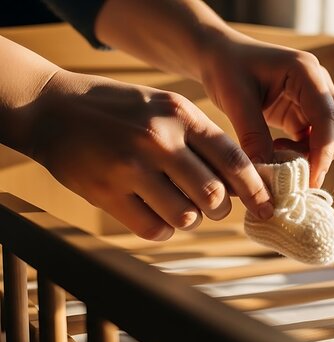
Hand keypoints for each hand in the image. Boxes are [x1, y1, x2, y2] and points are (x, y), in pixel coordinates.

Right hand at [27, 70, 272, 239]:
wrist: (54, 109)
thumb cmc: (121, 111)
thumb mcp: (166, 107)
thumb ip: (202, 139)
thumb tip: (240, 181)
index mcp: (181, 115)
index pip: (234, 160)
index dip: (256, 190)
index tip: (268, 208)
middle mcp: (159, 139)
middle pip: (214, 196)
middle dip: (220, 209)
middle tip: (212, 206)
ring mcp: (131, 167)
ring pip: (186, 217)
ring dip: (189, 219)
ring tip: (178, 206)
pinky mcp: (106, 192)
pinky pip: (153, 229)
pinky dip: (161, 229)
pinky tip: (153, 213)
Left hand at [199, 36, 333, 187]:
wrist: (218, 56)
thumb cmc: (225, 68)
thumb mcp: (234, 100)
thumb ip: (253, 136)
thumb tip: (267, 175)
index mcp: (305, 71)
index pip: (328, 116)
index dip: (323, 151)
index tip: (310, 180)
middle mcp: (318, 82)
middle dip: (324, 156)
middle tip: (297, 178)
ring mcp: (314, 97)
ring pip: (332, 135)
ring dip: (313, 155)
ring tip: (280, 159)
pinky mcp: (304, 112)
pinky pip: (315, 138)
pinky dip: (302, 152)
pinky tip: (277, 151)